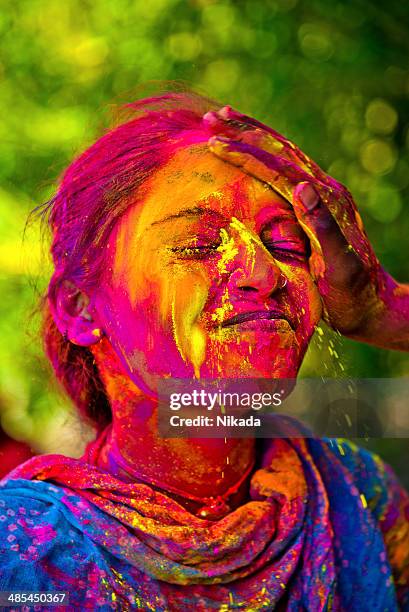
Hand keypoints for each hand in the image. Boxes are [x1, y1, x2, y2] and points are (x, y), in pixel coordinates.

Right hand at [203, 106, 408, 349]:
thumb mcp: (341, 268)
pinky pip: (287, 172)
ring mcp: (324, 197)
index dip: (247, 155)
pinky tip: (253, 156)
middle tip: (212, 116)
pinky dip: (265, 157)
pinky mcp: (319, 207)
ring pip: (284, 156)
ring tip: (226, 123)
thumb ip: (324, 227)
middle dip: (247, 132)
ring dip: (255, 137)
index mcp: (328, 203)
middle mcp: (326, 192)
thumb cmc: (354, 295)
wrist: (375, 305)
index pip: (280, 170)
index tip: (215, 142)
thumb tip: (300, 186)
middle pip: (282, 151)